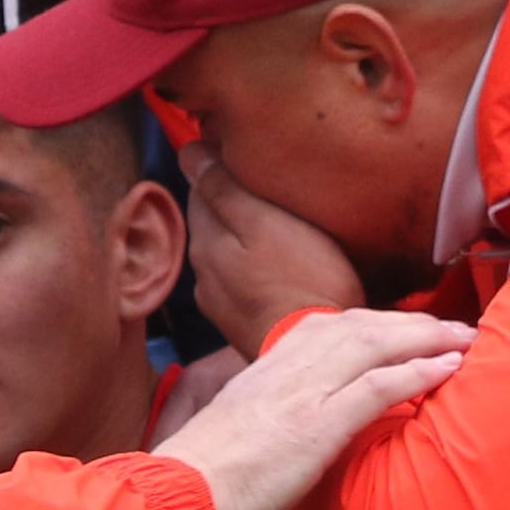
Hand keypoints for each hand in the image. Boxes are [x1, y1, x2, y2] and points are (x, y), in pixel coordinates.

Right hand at [157, 305, 465, 509]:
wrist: (175, 495)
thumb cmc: (199, 479)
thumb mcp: (235, 432)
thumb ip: (267, 420)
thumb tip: (288, 433)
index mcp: (265, 370)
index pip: (329, 329)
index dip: (375, 324)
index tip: (407, 327)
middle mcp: (285, 370)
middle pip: (360, 328)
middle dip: (411, 324)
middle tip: (453, 329)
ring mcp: (301, 394)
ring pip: (373, 345)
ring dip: (426, 339)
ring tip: (465, 340)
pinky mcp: (314, 426)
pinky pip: (375, 387)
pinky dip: (416, 372)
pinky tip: (447, 369)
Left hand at [181, 145, 364, 356]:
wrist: (321, 358)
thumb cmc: (304, 281)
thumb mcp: (267, 222)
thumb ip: (225, 188)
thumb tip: (188, 150)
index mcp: (205, 241)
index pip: (201, 186)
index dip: (221, 166)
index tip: (245, 151)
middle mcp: (203, 273)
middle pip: (212, 221)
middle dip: (231, 203)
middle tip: (267, 185)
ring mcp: (221, 304)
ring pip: (228, 253)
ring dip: (245, 237)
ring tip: (278, 225)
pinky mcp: (244, 325)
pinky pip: (243, 282)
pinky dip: (256, 268)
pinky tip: (281, 267)